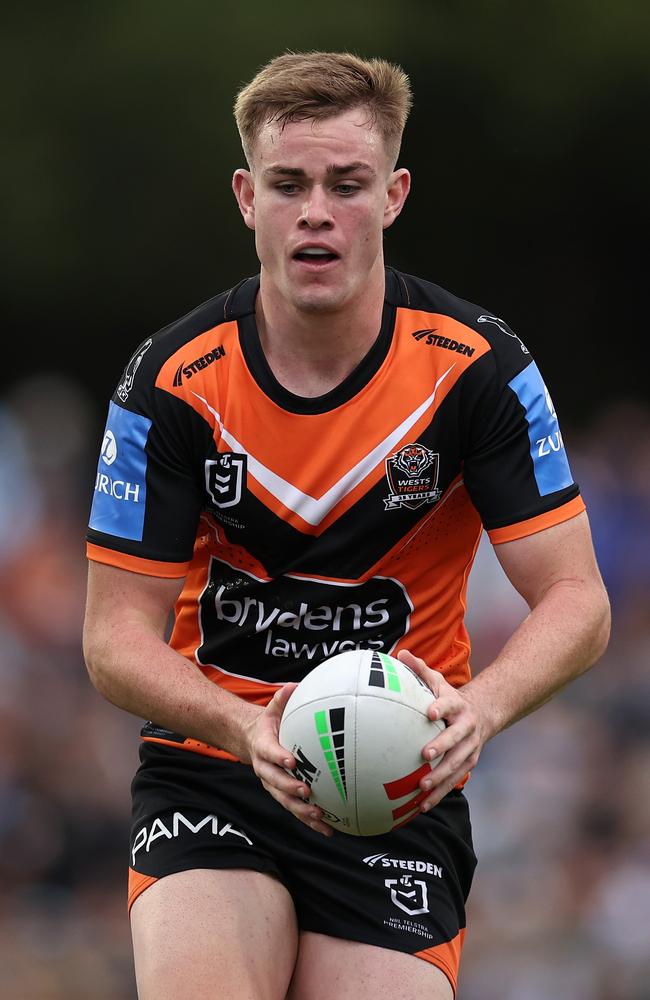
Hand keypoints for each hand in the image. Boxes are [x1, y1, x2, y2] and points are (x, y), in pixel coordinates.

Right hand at [241, 683, 333, 836]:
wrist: (250, 742)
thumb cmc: (268, 723)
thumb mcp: (272, 708)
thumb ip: (282, 698)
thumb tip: (294, 685)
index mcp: (262, 747)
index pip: (269, 752)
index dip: (279, 757)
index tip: (292, 761)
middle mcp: (265, 770)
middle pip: (276, 782)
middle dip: (290, 789)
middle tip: (307, 792)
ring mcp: (273, 785)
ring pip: (285, 802)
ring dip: (301, 811)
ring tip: (319, 816)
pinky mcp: (282, 795)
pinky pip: (295, 811)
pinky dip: (310, 821)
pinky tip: (328, 829)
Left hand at [397, 649, 484, 811]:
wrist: (484, 713)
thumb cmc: (450, 698)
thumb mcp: (438, 682)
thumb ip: (420, 669)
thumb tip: (400, 654)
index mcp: (457, 705)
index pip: (448, 704)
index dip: (440, 707)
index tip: (429, 712)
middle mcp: (466, 727)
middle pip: (455, 738)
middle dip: (442, 746)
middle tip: (424, 754)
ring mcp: (470, 747)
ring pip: (456, 764)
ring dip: (440, 777)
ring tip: (422, 788)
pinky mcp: (469, 763)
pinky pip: (454, 780)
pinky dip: (440, 792)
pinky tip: (422, 805)